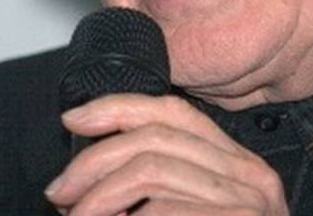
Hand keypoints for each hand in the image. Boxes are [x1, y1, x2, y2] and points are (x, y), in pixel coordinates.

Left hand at [46, 94, 287, 215]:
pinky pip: (161, 211)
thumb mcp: (181, 214)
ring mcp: (249, 205)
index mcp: (239, 167)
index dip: (118, 108)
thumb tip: (83, 171)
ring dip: (99, 197)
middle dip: (93, 162)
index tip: (72, 120)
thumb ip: (155, 188)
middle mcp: (252, 178)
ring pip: (151, 170)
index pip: (174, 112)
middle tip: (60, 194)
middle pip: (154, 139)